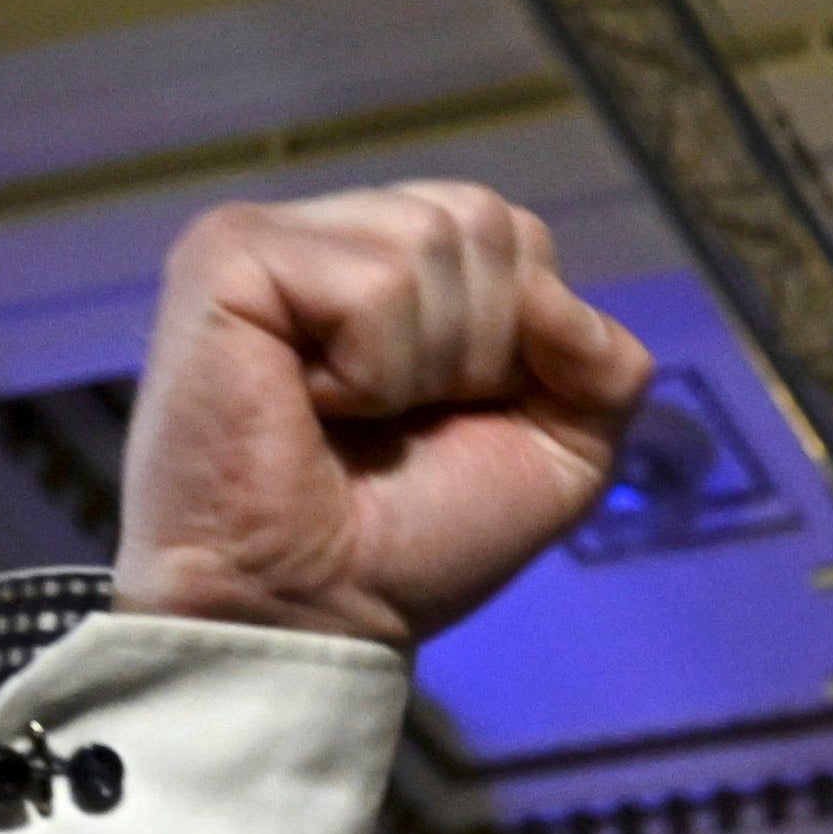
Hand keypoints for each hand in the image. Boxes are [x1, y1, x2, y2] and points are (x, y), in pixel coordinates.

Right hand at [113, 183, 654, 646]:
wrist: (317, 612)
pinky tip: (312, 406)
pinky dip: (371, 372)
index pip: (517, 231)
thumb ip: (605, 367)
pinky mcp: (227, 258)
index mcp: (397, 258)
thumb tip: (564, 300)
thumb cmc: (414, 542)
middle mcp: (333, 232)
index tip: (458, 415)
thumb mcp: (559, 458)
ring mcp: (271, 234)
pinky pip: (373, 285)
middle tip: (400, 423)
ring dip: (423, 368)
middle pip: (482, 220)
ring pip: (430, 242)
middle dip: (480, 350)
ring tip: (355, 418)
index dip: (526, 338)